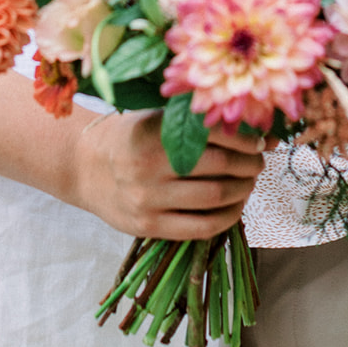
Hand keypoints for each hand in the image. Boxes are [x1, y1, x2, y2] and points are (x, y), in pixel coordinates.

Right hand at [72, 112, 264, 240]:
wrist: (86, 166)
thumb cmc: (132, 137)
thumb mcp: (158, 118)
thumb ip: (199, 124)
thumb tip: (261, 132)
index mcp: (153, 132)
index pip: (213, 135)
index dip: (245, 139)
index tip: (260, 139)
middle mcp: (149, 166)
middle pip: (219, 168)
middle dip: (249, 165)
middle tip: (258, 161)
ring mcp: (147, 199)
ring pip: (214, 198)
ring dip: (242, 190)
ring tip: (248, 181)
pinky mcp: (148, 227)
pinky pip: (200, 228)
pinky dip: (227, 217)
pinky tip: (235, 205)